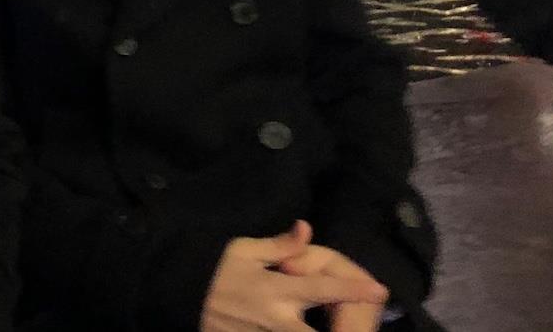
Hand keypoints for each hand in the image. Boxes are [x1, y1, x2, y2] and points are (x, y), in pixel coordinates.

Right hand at [200, 221, 388, 331]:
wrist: (174, 293)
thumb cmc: (210, 267)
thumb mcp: (242, 250)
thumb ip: (279, 246)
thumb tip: (306, 230)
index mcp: (275, 289)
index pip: (322, 288)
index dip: (352, 289)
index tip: (378, 290)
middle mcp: (275, 320)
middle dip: (343, 329)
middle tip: (358, 324)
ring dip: (314, 331)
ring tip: (327, 321)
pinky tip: (294, 325)